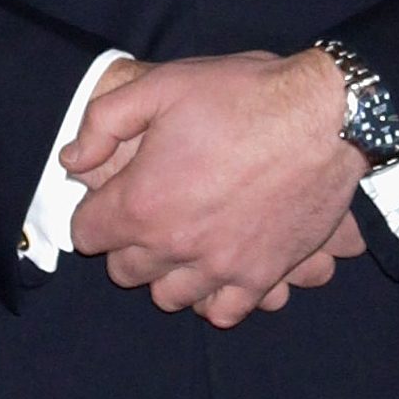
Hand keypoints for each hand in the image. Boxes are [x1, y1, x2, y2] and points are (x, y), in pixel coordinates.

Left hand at [65, 48, 366, 325]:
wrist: (326, 116)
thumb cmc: (242, 96)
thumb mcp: (160, 87)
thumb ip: (103, 123)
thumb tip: (72, 159)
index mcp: (142, 202)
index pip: (86, 234)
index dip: (92, 211)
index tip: (109, 196)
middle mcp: (176, 246)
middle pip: (124, 271)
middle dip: (126, 243)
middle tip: (146, 212)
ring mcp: (222, 267)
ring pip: (169, 297)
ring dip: (166, 272)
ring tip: (180, 240)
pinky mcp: (264, 275)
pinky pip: (224, 311)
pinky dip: (213, 297)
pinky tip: (215, 268)